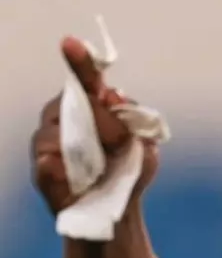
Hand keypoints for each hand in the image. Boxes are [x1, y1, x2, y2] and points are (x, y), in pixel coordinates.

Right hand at [31, 37, 157, 215]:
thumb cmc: (129, 175)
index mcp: (94, 109)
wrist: (118, 214)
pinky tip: (82, 181)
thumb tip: (113, 96)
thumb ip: (133, 122)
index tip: (70, 44)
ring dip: (85, 149)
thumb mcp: (144, 149)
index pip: (87, 80)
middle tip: (120, 143)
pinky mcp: (41, 169)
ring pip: (55, 131)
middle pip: (70, 102)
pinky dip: (68, 173)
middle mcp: (66, 118)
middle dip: (99, 120)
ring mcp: (49, 142)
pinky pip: (48, 163)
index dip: (79, 62)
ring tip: (104, 168)